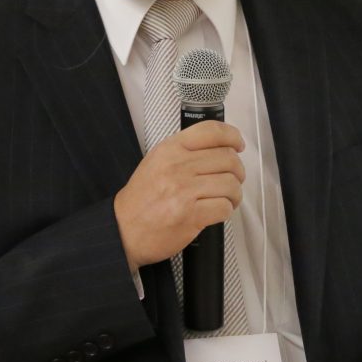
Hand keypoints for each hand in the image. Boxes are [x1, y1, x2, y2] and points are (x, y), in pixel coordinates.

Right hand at [113, 121, 244, 269]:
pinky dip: (226, 210)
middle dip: (237, 171)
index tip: (238, 145)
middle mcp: (178, 167)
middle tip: (233, 179)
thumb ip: (185, 151)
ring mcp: (184, 191)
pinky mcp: (191, 215)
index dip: (232, 136)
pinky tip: (217, 211)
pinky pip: (225, 207)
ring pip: (231, 184)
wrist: (124, 230)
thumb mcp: (156, 162)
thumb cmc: (141, 200)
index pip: (212, 131)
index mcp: (170, 150)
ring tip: (226, 198)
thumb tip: (220, 148)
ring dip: (234, 194)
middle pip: (228, 159)